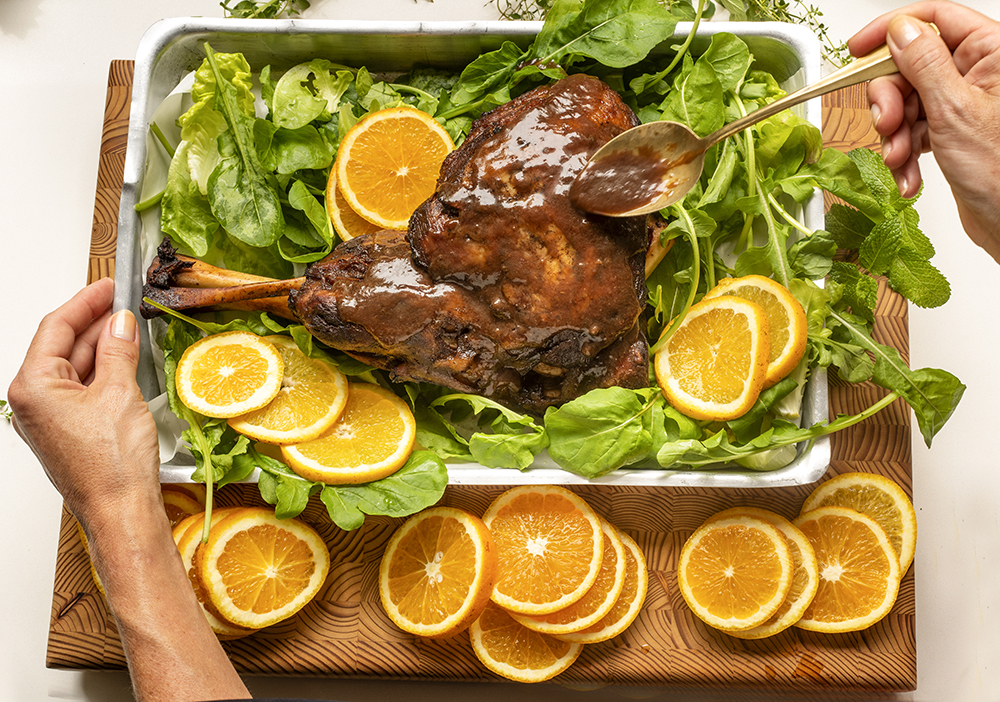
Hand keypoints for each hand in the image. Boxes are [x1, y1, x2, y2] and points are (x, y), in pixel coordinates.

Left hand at [7, 277, 160, 526]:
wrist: (121, 512)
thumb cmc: (112, 465)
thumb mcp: (120, 393)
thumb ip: (118, 350)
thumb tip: (121, 323)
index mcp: (32, 388)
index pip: (56, 328)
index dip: (86, 302)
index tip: (108, 286)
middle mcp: (32, 402)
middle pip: (63, 346)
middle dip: (96, 324)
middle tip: (126, 305)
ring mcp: (48, 419)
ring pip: (75, 368)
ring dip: (103, 349)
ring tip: (132, 331)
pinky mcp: (67, 431)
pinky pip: (82, 390)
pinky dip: (104, 373)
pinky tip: (126, 364)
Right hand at [849, 1, 999, 262]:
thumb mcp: (954, 110)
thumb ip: (924, 64)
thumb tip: (900, 29)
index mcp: (991, 52)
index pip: (935, 18)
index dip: (892, 29)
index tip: (857, 49)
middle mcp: (978, 73)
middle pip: (911, 65)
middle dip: (890, 99)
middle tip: (886, 123)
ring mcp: (962, 104)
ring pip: (907, 102)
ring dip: (894, 134)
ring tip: (899, 159)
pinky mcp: (951, 132)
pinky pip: (913, 131)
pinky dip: (904, 154)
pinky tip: (908, 175)